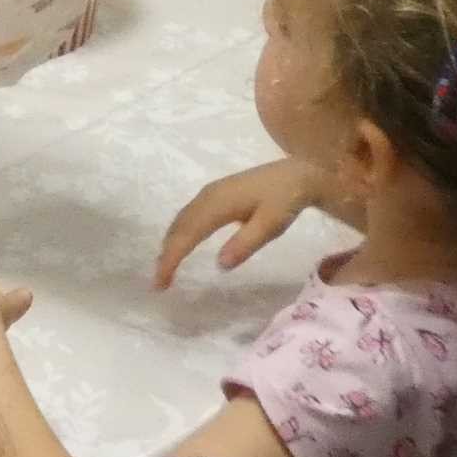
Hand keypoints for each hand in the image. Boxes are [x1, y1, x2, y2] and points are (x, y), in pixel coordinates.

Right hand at [155, 157, 330, 287]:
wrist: (297, 174)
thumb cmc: (285, 200)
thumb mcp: (271, 225)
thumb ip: (246, 243)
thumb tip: (219, 265)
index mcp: (217, 204)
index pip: (186, 235)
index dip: (171, 259)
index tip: (161, 283)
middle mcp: (207, 196)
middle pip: (178, 227)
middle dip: (166, 255)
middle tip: (160, 282)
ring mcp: (209, 193)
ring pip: (180, 220)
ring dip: (170, 244)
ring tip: (165, 268)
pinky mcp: (215, 194)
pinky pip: (187, 215)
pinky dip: (179, 233)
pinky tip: (181, 244)